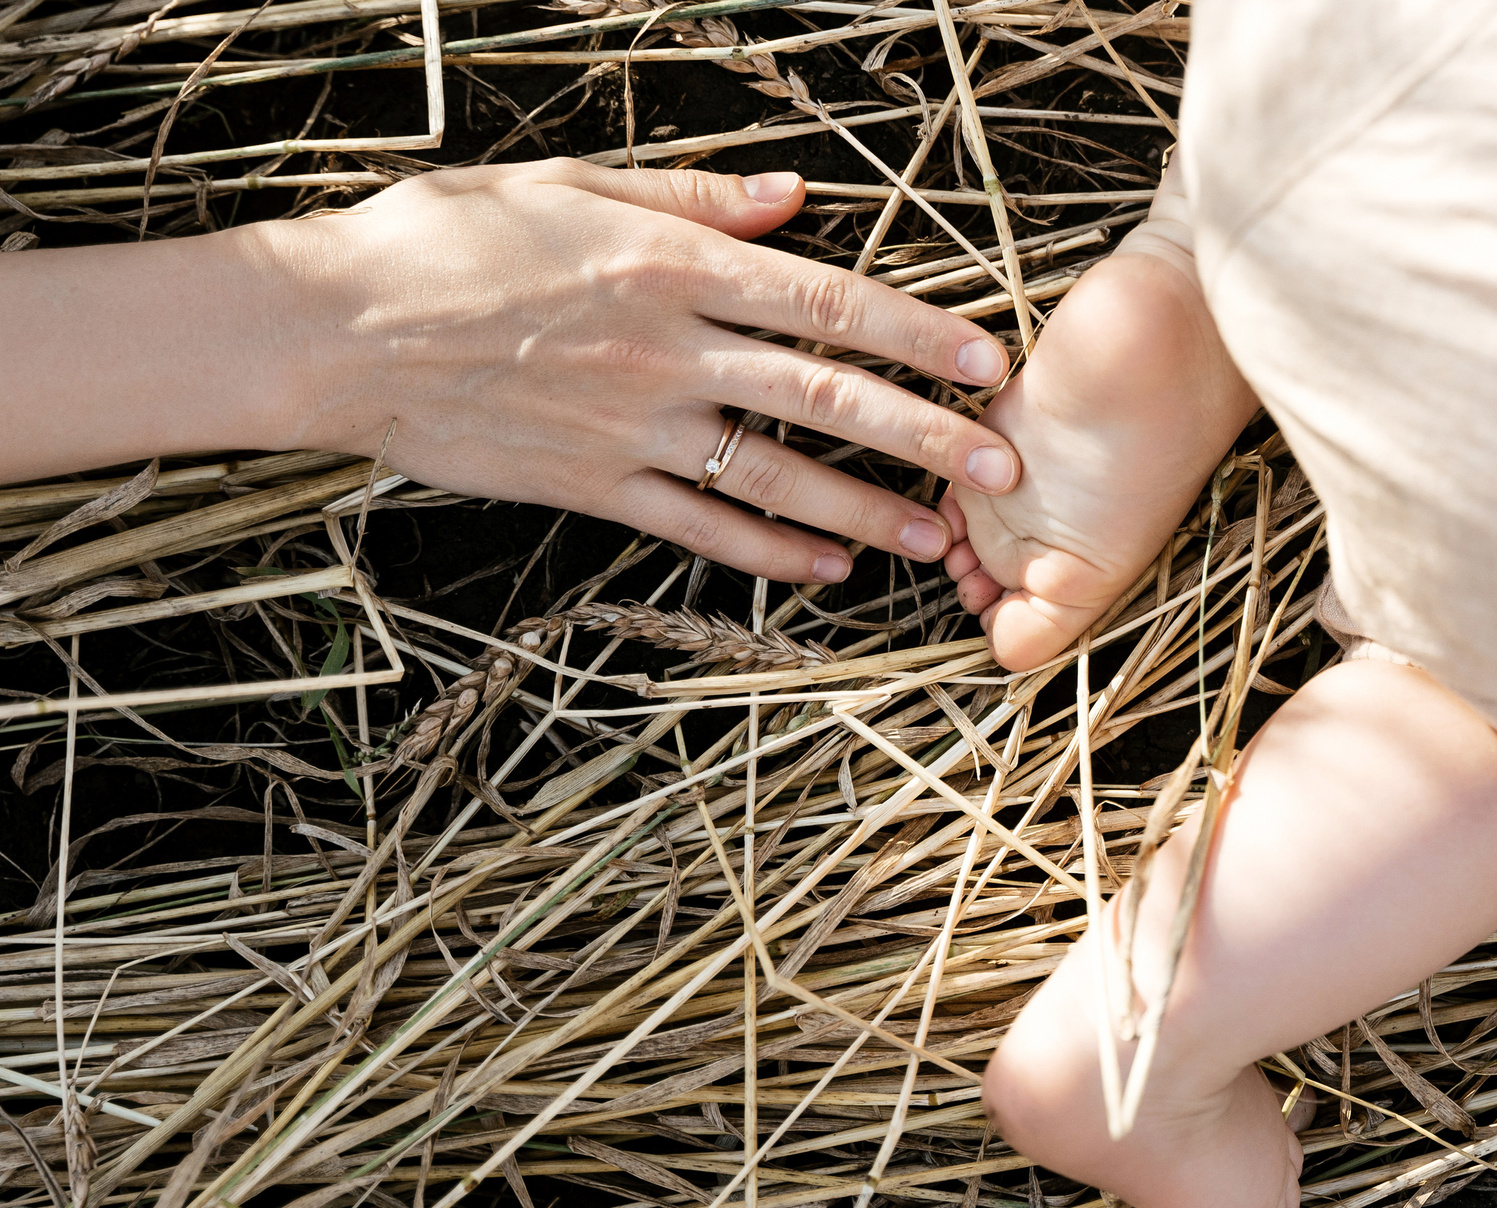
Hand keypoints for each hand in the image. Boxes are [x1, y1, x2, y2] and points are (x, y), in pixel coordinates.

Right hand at [258, 159, 1017, 581]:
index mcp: (667, 264)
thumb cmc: (445, 240)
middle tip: (1002, 468)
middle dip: (924, 434)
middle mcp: (664, 348)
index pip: (825, 298)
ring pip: (773, 475)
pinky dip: (769, 552)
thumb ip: (695, 198)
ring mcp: (628, 425)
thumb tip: (799, 198)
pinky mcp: (588, 485)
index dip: (916, 332)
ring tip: (935, 536)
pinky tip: (827, 569)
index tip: (986, 360)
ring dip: (865, 509)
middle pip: (823, 395)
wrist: (328, 330)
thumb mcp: (571, 186)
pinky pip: (699, 528)